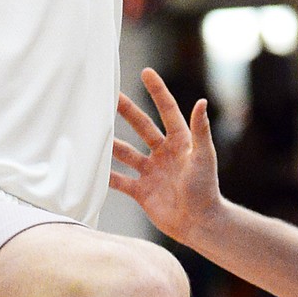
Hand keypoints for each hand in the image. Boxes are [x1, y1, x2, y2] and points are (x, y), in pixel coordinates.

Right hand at [110, 69, 221, 244]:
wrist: (199, 224)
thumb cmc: (206, 189)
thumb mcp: (204, 157)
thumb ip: (201, 130)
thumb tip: (201, 101)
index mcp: (180, 142)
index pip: (167, 110)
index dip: (157, 91)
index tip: (146, 72)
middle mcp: (164, 153)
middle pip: (141, 126)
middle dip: (126, 111)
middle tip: (109, 95)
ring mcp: (151, 172)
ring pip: (126, 152)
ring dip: (110, 142)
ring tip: (93, 129)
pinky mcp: (141, 191)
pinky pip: (119, 180)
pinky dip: (105, 174)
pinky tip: (91, 166)